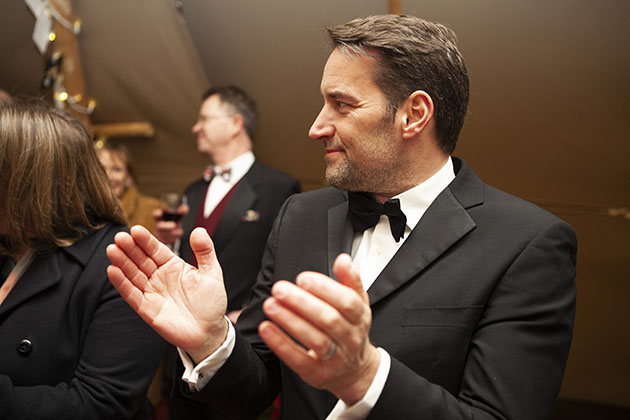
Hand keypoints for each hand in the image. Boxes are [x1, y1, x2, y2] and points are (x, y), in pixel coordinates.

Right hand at [106, 225, 227, 362]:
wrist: (209, 331)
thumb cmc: (211, 303)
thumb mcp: (212, 273)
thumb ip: (205, 251)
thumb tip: (199, 230)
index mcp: (173, 265)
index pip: (156, 249)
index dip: (146, 240)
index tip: (135, 230)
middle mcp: (159, 277)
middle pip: (141, 260)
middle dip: (130, 248)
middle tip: (119, 237)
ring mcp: (152, 292)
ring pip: (133, 275)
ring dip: (122, 263)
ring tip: (112, 250)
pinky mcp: (146, 308)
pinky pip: (131, 294)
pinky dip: (122, 283)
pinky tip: (113, 271)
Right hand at [153, 203, 188, 244]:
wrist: (173, 232)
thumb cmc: (174, 222)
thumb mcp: (178, 215)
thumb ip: (182, 211)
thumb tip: (184, 208)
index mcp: (160, 218)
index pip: (155, 215)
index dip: (157, 214)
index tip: (160, 213)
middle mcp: (158, 226)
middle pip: (159, 227)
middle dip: (166, 226)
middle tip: (174, 225)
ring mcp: (160, 234)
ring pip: (165, 235)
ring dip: (173, 232)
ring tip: (179, 231)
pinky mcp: (164, 241)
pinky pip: (169, 240)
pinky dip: (175, 237)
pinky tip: (178, 234)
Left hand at [258, 254, 380, 405]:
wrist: (355, 372)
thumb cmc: (351, 330)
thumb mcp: (357, 304)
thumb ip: (350, 280)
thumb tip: (343, 259)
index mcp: (360, 317)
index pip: (348, 302)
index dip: (325, 289)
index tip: (303, 277)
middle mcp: (351, 338)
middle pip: (329, 320)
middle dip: (302, 303)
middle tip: (280, 288)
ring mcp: (335, 358)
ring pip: (314, 339)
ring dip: (290, 321)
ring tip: (270, 304)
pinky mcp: (317, 374)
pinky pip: (298, 359)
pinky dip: (281, 343)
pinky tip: (266, 328)